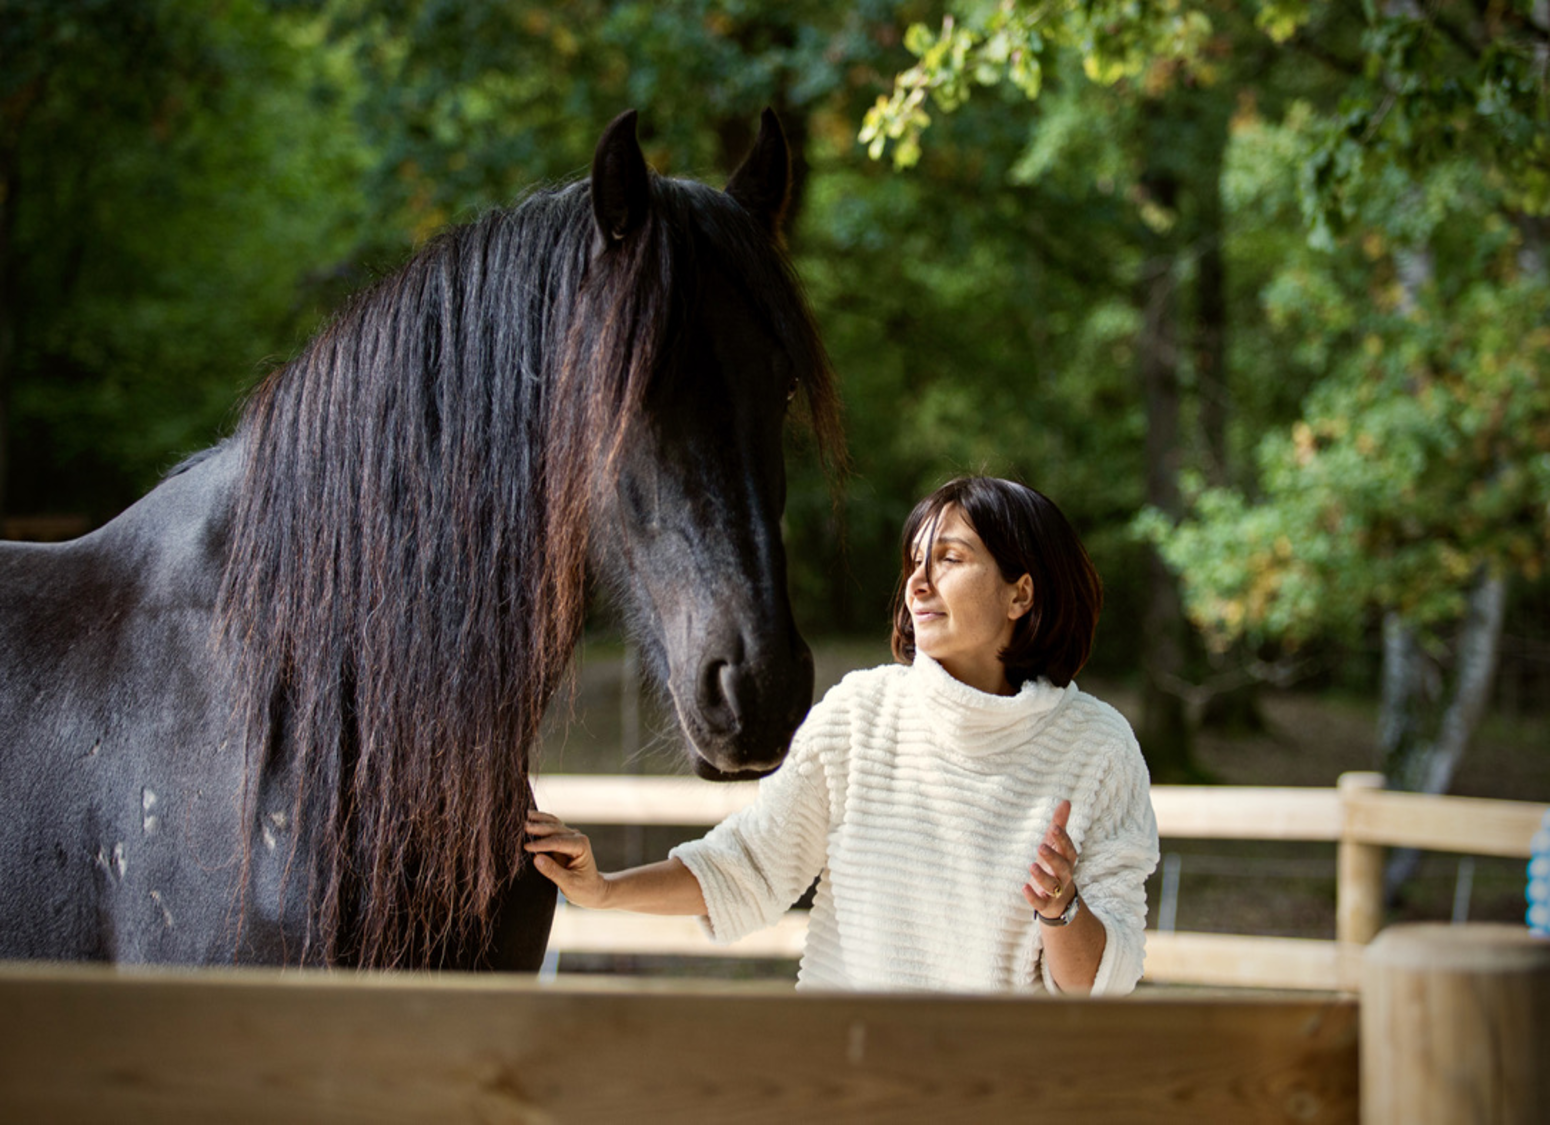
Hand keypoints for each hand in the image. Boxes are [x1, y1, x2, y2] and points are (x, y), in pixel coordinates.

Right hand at [524, 811, 610, 907]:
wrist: (592, 888)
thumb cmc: (583, 888)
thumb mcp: (569, 884)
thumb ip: (553, 871)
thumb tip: (536, 858)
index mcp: (581, 846)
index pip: (558, 842)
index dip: (541, 844)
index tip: (526, 847)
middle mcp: (576, 837)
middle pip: (554, 829)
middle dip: (537, 827)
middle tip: (520, 826)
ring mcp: (569, 836)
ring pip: (552, 824)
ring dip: (537, 820)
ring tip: (522, 816)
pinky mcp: (561, 839)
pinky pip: (550, 827)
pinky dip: (539, 822)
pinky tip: (528, 818)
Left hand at [1022, 798, 1077, 919]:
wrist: (1060, 900)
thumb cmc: (1055, 865)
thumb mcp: (1056, 845)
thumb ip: (1060, 825)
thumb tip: (1066, 801)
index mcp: (1067, 860)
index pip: (1069, 849)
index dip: (1063, 839)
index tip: (1054, 827)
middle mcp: (1064, 876)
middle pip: (1063, 867)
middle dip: (1053, 857)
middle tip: (1041, 846)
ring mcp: (1056, 892)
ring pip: (1052, 886)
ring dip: (1043, 876)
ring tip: (1031, 865)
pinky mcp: (1046, 904)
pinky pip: (1041, 903)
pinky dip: (1033, 897)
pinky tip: (1024, 888)